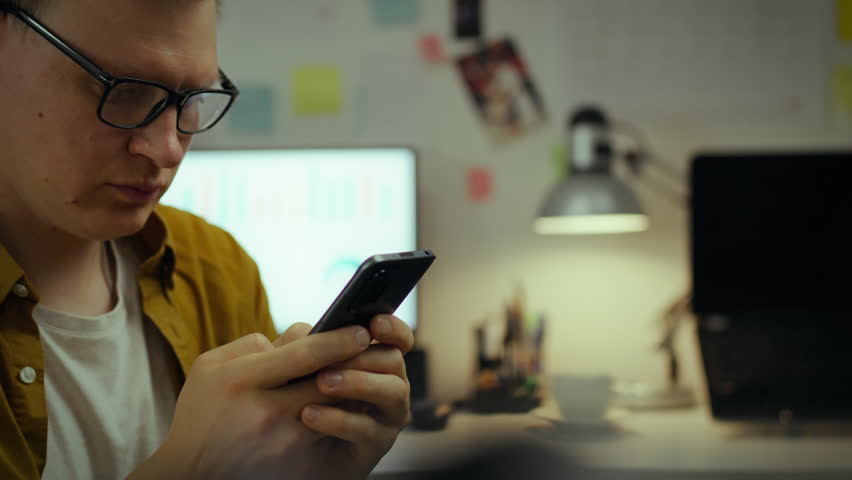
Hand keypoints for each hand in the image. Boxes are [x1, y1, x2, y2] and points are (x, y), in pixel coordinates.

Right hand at [128, 325, 373, 479]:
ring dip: (351, 392)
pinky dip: (341, 417)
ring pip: (335, 409)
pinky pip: (330, 434)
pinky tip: (345, 406)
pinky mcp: (294, 463)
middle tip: (373, 350)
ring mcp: (283, 442)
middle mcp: (267, 412)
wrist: (190, 472)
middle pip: (328, 381)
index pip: (304, 354)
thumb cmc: (201, 413)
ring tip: (363, 376)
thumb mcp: (210, 366)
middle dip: (354, 364)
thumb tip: (294, 339)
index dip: (338, 339)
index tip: (361, 329)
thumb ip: (251, 345)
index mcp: (243, 380)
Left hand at [284, 315, 414, 479]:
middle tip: (329, 360)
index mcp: (374, 361)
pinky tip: (309, 414)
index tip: (374, 324)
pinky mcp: (378, 444)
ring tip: (322, 382)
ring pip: (391, 391)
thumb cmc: (298, 404)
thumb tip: (290, 335)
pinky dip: (339, 419)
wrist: (292, 457)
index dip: (393, 329)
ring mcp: (387, 415)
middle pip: (394, 360)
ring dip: (358, 383)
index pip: (397, 339)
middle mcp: (388, 384)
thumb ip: (296, 350)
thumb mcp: (295, 371)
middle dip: (363, 357)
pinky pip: (367, 428)